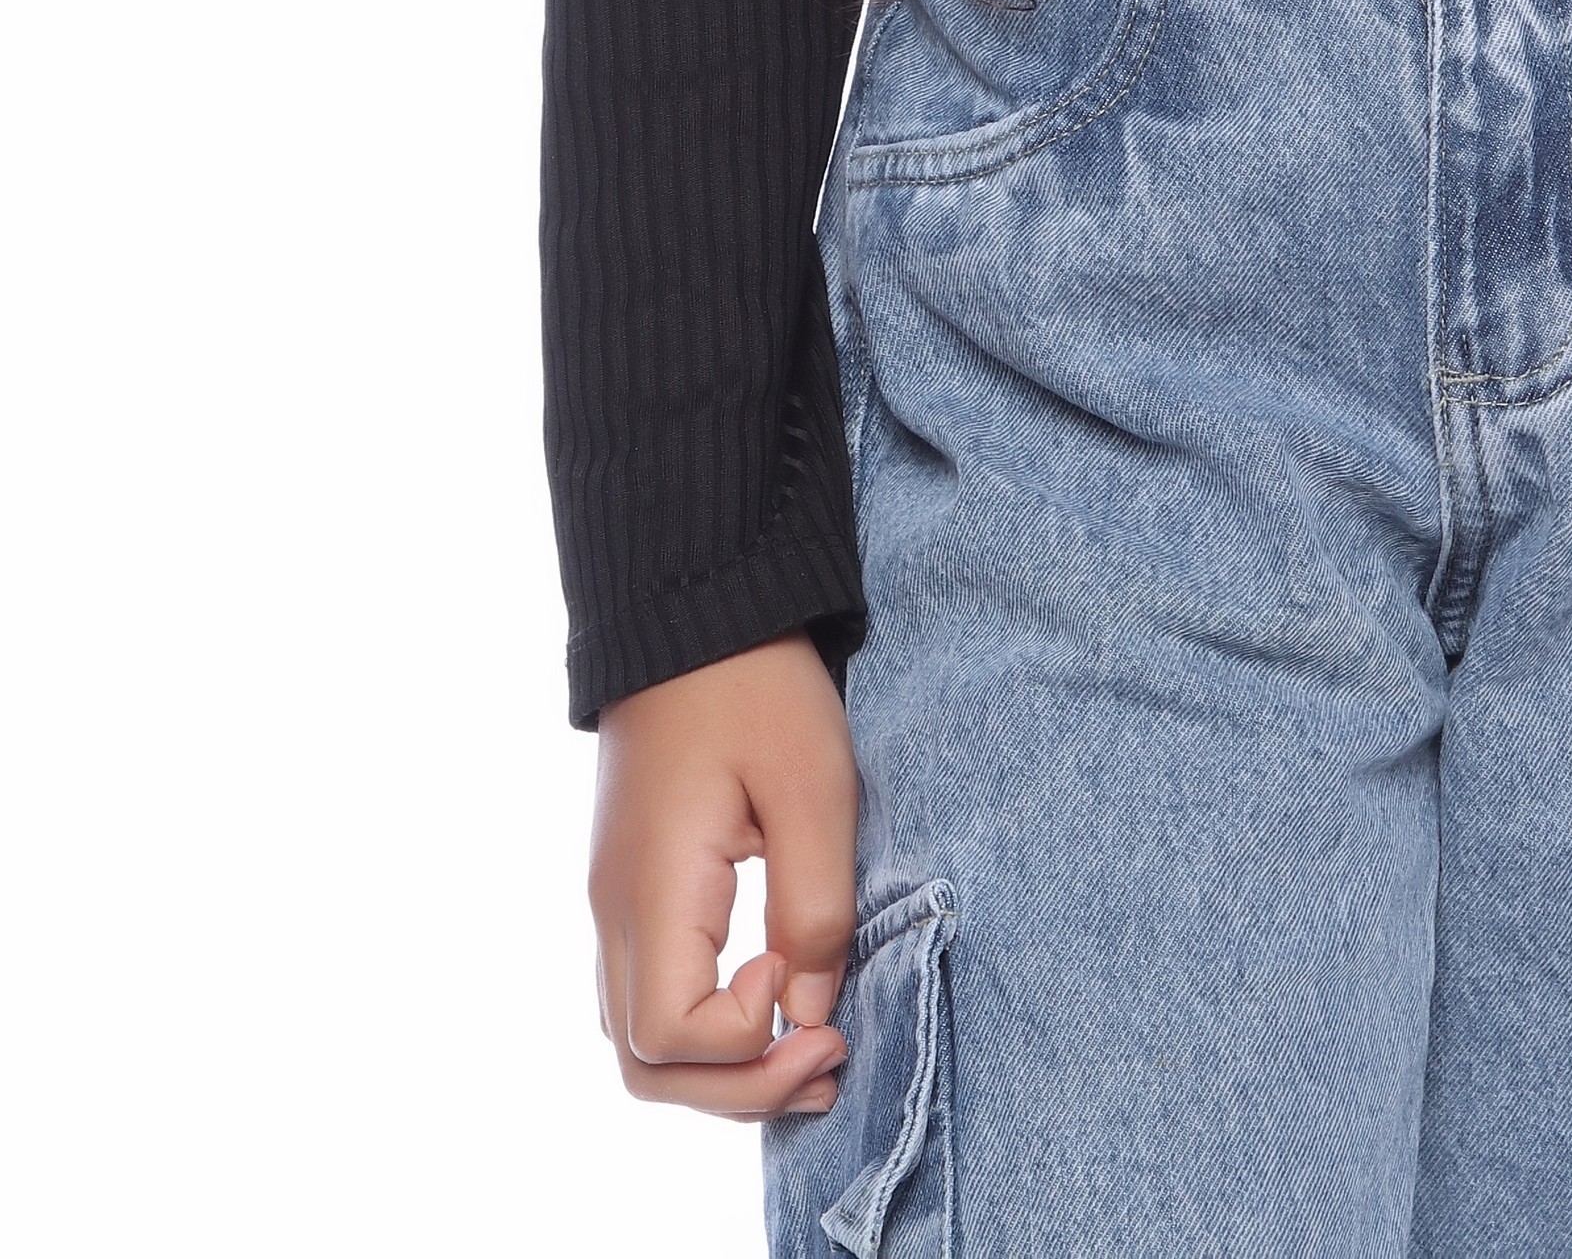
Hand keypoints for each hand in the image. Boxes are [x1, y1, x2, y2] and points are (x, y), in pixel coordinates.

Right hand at [590, 633, 859, 1118]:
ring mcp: (614, 904)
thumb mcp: (813, 783)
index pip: (667, 1036)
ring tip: (814, 1046)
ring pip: (639, 1044)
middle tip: (829, 1054)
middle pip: (643, 1067)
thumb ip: (815, 905)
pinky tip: (773, 999)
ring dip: (722, 1071)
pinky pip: (646, 997)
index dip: (744, 1039)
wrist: (692, 608)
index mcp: (651, 889)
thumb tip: (811, 1010)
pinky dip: (705, 1031)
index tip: (801, 971)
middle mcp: (614, 912)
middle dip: (738, 1089)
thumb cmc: (755, 686)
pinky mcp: (631, 889)